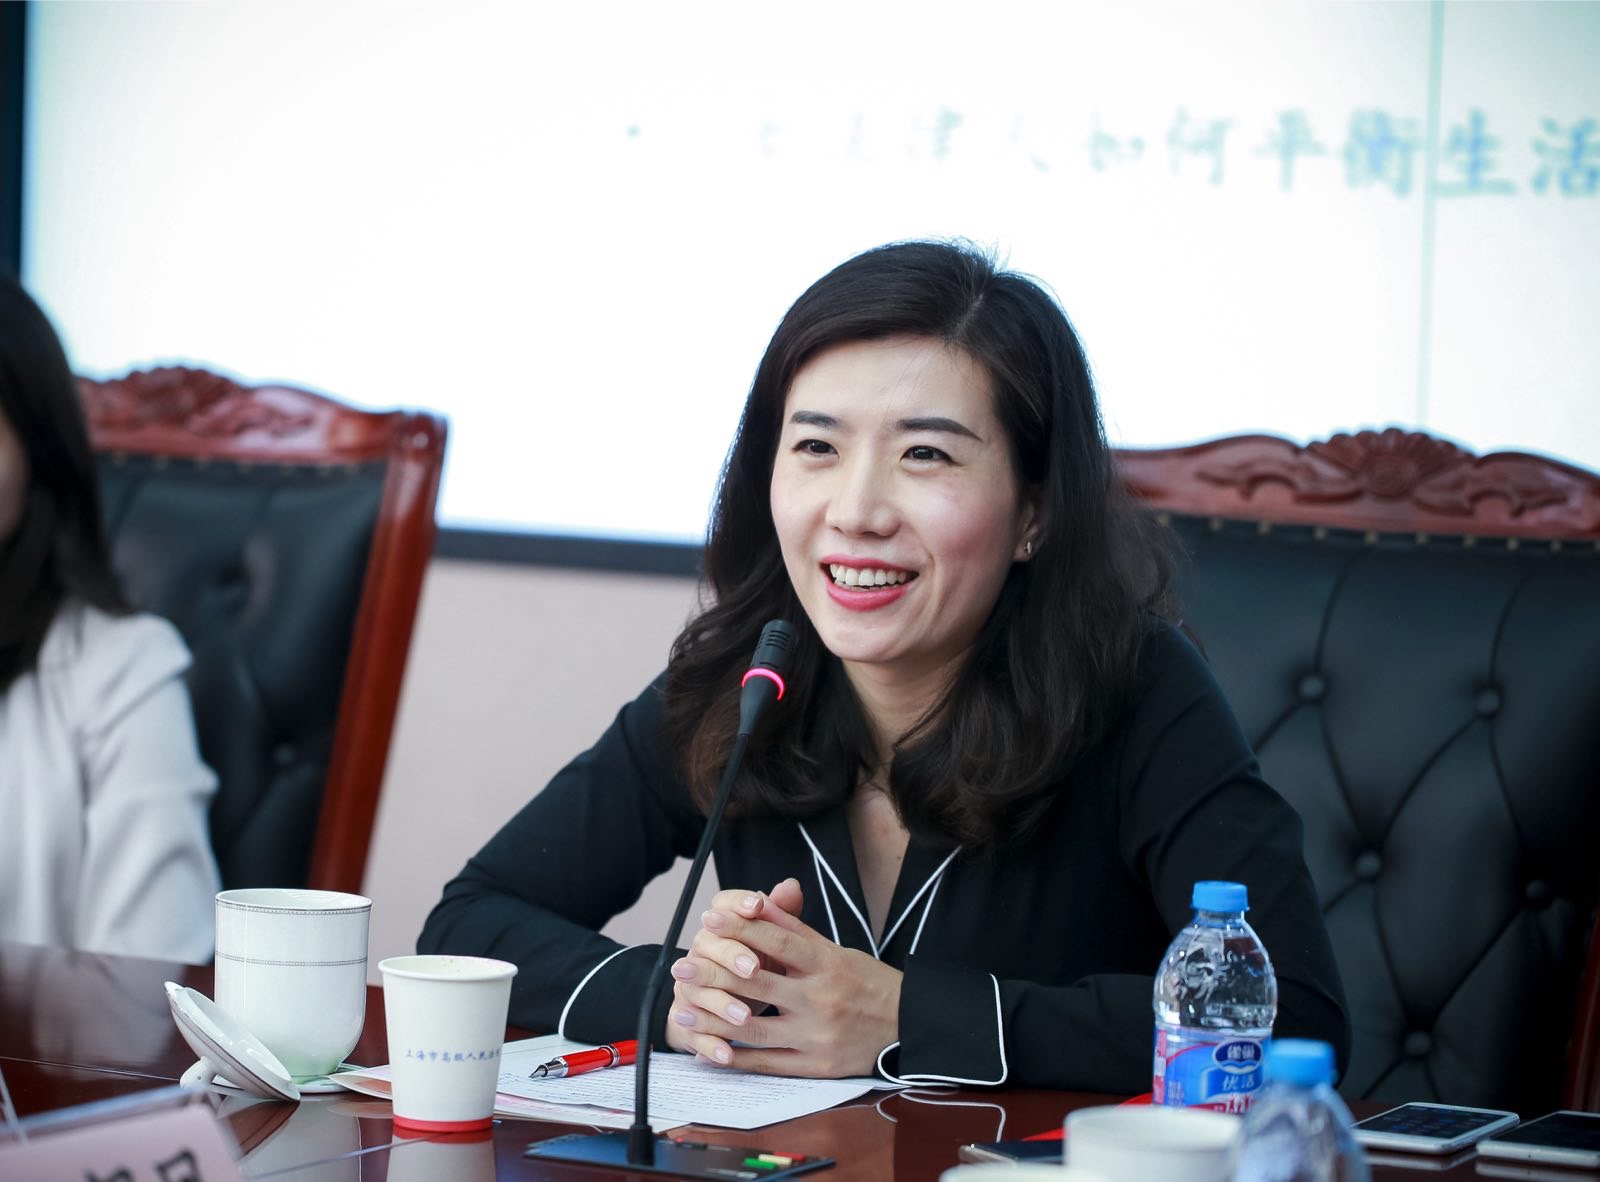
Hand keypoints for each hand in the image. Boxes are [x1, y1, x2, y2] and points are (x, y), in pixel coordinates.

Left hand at [666, 879, 901, 1077]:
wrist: (908, 1028)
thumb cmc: (868, 984)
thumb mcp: (838, 950)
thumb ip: (796, 930)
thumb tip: (759, 901)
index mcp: (828, 964)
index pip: (779, 941)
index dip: (742, 928)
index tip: (709, 918)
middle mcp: (820, 999)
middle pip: (759, 983)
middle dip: (715, 973)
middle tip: (681, 964)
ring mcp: (816, 1036)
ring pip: (755, 1028)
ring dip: (713, 1018)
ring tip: (681, 1007)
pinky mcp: (815, 1066)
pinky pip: (767, 1064)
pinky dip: (735, 1057)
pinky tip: (708, 1049)